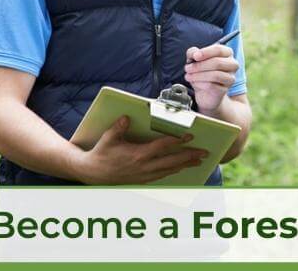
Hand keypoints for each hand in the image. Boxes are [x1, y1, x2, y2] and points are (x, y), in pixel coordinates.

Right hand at [76, 116, 206, 184]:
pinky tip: (181, 168)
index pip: (162, 147)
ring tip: (199, 161)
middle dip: (190, 156)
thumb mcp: (108, 138)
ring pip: (170, 170)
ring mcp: (144, 175)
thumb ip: (119, 127)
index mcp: (138, 155)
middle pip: (172, 161)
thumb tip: (126, 117)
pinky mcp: (142, 180)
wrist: (93, 174)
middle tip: (205, 152)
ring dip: (185, 165)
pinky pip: (163, 176)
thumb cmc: (101, 154)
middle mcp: (144, 167)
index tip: (190, 136)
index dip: (177, 141)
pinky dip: (174, 171)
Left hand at [185, 44, 237, 114]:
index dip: (206, 52)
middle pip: (217, 63)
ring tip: (189, 76)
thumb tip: (194, 53)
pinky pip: (212, 86)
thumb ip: (193, 52)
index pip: (219, 50)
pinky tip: (195, 83)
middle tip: (188, 68)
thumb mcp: (195, 59)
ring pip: (215, 75)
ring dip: (198, 75)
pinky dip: (200, 84)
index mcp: (227, 53)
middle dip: (199, 66)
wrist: (205, 91)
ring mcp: (230, 78)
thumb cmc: (202, 72)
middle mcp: (232, 64)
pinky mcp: (225, 90)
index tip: (195, 56)